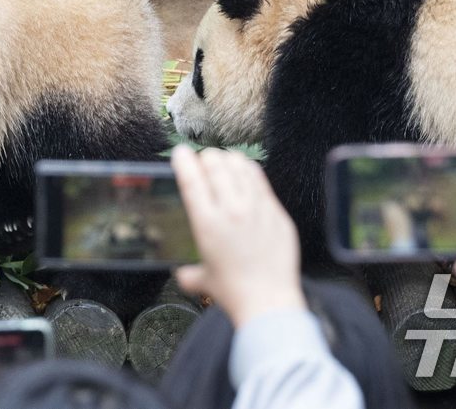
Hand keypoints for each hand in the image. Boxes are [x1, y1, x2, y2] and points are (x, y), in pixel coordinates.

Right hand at [171, 146, 305, 327]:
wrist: (269, 302)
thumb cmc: (234, 293)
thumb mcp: (203, 280)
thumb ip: (189, 273)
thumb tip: (182, 273)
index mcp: (207, 224)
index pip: (191, 179)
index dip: (183, 160)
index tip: (180, 152)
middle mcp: (231, 210)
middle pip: (216, 165)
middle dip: (205, 157)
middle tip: (203, 160)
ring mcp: (257, 208)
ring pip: (240, 166)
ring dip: (227, 159)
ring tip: (223, 160)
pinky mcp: (276, 212)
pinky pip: (260, 181)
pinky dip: (249, 170)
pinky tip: (245, 170)